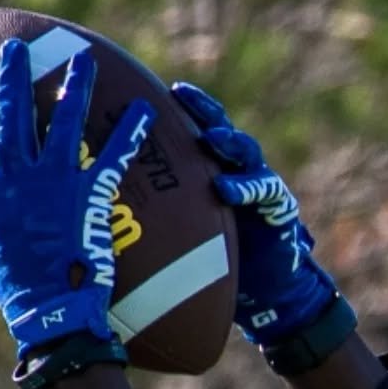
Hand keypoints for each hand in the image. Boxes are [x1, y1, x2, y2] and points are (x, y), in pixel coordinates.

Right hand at [0, 40, 152, 361]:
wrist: (50, 314)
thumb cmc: (13, 294)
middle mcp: (17, 181)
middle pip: (11, 117)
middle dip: (11, 78)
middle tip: (15, 48)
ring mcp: (52, 184)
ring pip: (62, 121)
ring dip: (73, 86)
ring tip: (82, 59)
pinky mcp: (86, 195)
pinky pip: (112, 156)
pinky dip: (130, 134)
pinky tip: (143, 110)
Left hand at [170, 82, 339, 344]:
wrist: (264, 294)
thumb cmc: (218, 266)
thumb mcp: (181, 241)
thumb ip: (159, 224)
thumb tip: (108, 223)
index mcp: (211, 176)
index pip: (193, 136)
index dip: (176, 114)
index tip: (149, 95)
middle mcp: (236, 174)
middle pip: (218, 132)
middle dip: (203, 111)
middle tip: (181, 96)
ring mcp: (260, 189)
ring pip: (246, 154)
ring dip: (229, 143)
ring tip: (212, 138)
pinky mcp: (279, 211)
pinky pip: (266, 193)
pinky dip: (247, 189)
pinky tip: (227, 188)